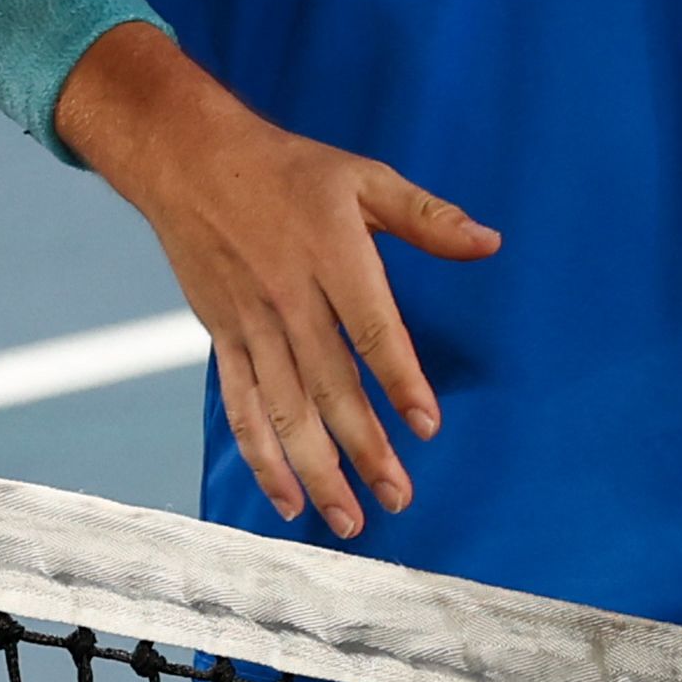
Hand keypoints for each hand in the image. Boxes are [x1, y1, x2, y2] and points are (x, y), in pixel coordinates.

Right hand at [79, 38, 495, 539]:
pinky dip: (262, 458)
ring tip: (351, 519)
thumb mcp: (363, 178)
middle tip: (400, 498)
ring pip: (285, 411)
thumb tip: (490, 242)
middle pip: (329, 387)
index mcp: (331, 256)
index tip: (427, 427)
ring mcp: (251, 325)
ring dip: (316, 470)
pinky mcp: (224, 339)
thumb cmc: (289, 171)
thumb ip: (427, 217)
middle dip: (364, 449)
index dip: (400, 381)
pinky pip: (242, 408)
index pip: (371, 330)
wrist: (191, 161)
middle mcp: (289, 298)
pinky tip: (287, 499)